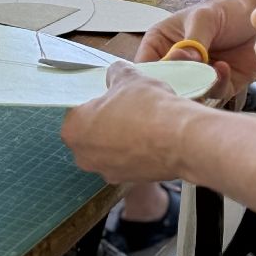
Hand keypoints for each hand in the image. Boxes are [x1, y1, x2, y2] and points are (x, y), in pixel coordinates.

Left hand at [61, 62, 190, 182]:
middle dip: (107, 119)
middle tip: (127, 106)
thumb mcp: (128, 77)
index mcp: (73, 130)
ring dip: (121, 136)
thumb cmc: (148, 107)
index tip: (112, 95)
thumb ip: (115, 73)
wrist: (183, 140)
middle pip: (91, 131)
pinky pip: (126, 160)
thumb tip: (115, 74)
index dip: (96, 99)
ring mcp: (106, 172)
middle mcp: (83, 156)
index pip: (77, 109)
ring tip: (143, 121)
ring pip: (109, 147)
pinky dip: (135, 150)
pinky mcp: (128, 181)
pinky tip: (152, 137)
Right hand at [134, 0, 255, 99]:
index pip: (145, 66)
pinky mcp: (219, 85)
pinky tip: (224, 67)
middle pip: (166, 86)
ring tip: (213, 68)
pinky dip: (218, 85)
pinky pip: (213, 95)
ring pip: (188, 95)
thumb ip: (193, 40)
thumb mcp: (204, 18)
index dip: (154, 74)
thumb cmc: (227, 8)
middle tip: (193, 76)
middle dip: (179, 85)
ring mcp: (197, 76)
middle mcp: (176, 62)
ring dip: (201, 87)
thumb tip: (185, 61)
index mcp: (161, 42)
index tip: (170, 73)